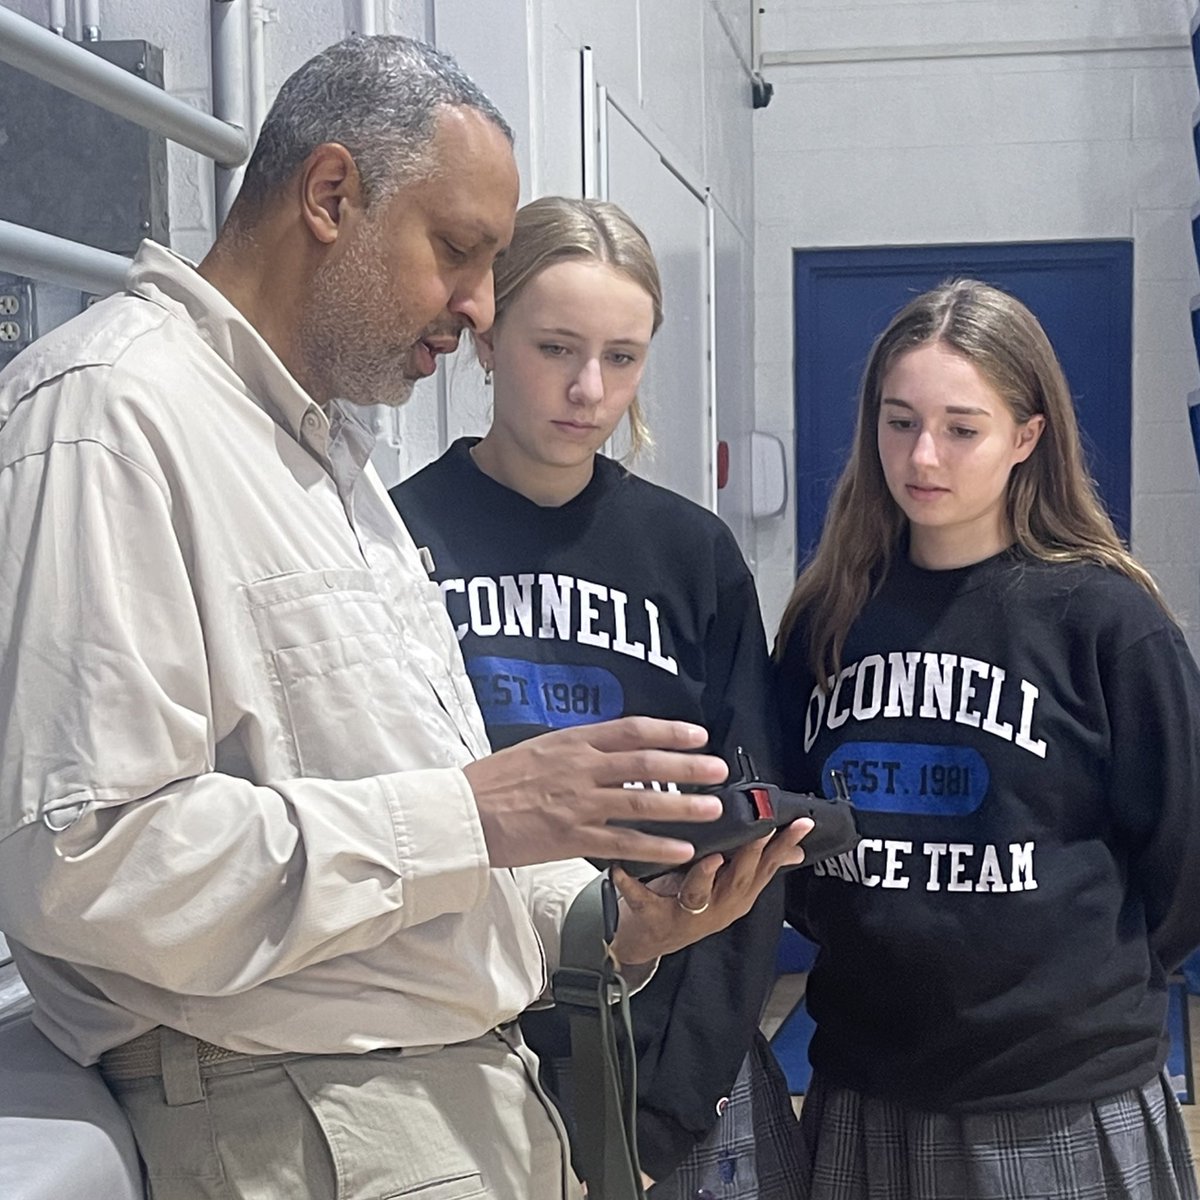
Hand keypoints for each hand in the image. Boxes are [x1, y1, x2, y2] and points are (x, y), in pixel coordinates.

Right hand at [463, 717, 727, 868]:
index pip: (631, 729)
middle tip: (718, 769)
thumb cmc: (493, 781)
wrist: (461, 812)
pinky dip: (655, 846)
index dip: (669, 730)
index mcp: (573, 742)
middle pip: (646, 763)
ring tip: (712, 809)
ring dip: (682, 806)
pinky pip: (623, 843)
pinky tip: (681, 849)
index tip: (697, 733)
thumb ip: (575, 750)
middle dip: (687, 766)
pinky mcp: (571, 837)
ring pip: (641, 802)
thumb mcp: (537, 750)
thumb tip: (609, 749)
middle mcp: (581, 768)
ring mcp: (579, 803)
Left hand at [609, 818, 812, 965]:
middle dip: (752, 855)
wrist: (648, 941)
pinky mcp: (652, 917)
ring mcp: (686, 915)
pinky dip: (630, 884)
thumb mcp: (729, 890)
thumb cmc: (688, 904)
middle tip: (761, 831)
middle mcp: (717, 907)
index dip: (785, 846)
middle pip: (739, 880)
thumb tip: (796, 851)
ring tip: (711, 857)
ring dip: (705, 875)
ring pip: (699, 893)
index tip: (799, 824)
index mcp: (736, 895)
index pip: (768, 868)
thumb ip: (758, 869)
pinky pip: (642, 899)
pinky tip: (620, 869)